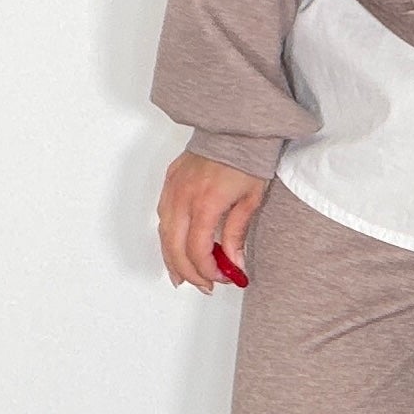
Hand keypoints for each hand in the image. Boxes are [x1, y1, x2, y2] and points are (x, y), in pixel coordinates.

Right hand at [157, 151, 265, 292]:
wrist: (236, 127)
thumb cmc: (248, 159)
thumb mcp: (251, 200)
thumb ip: (237, 234)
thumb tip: (234, 264)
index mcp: (206, 203)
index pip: (197, 249)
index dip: (207, 270)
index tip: (222, 278)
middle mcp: (183, 197)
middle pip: (175, 247)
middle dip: (189, 272)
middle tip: (204, 286)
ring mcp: (172, 188)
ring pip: (163, 234)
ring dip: (172, 259)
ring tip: (183, 277)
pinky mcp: (169, 181)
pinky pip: (162, 216)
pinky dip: (167, 237)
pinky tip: (174, 248)